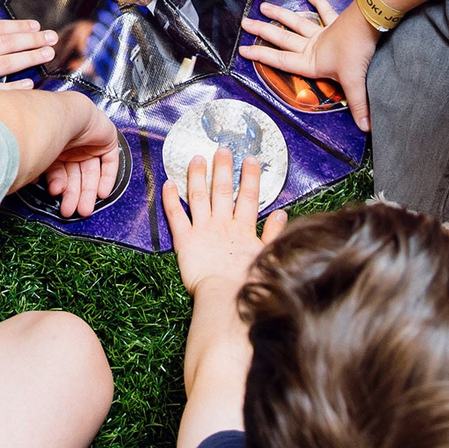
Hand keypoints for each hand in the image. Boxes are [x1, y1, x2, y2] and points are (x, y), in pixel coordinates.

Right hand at [39, 96, 122, 218]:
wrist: (63, 117)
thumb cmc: (44, 135)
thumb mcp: (39, 158)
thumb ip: (36, 172)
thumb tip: (31, 181)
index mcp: (54, 144)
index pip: (59, 169)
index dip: (60, 185)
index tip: (58, 198)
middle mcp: (71, 143)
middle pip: (75, 173)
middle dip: (73, 194)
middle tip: (71, 211)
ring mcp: (89, 140)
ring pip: (91, 171)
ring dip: (88, 191)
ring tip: (84, 210)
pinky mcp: (106, 138)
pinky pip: (109, 162)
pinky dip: (107, 178)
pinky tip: (101, 193)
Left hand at [164, 146, 286, 287]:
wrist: (226, 297)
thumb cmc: (247, 282)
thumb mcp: (265, 256)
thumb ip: (273, 234)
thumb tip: (281, 214)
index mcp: (243, 228)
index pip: (248, 196)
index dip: (250, 177)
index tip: (250, 159)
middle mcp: (222, 224)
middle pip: (222, 190)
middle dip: (222, 168)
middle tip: (222, 150)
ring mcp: (203, 230)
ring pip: (199, 196)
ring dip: (197, 175)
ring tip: (196, 158)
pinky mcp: (185, 240)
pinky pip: (176, 215)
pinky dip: (171, 198)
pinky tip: (168, 183)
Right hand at [240, 0, 377, 131]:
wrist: (369, 23)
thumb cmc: (356, 52)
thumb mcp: (355, 81)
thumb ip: (358, 105)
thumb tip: (366, 128)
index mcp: (311, 61)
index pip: (280, 60)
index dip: (261, 55)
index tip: (243, 50)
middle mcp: (312, 46)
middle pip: (283, 38)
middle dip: (262, 31)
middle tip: (245, 23)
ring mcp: (322, 33)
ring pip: (296, 22)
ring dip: (280, 14)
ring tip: (264, 7)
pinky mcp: (335, 23)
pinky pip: (325, 11)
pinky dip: (318, 2)